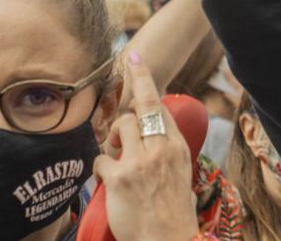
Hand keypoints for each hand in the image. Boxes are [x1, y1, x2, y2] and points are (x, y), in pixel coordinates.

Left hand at [93, 53, 197, 240]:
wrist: (170, 239)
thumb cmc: (173, 210)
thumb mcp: (181, 172)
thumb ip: (167, 148)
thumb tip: (152, 128)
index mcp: (178, 146)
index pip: (159, 104)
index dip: (144, 80)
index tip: (133, 57)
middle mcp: (162, 148)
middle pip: (136, 111)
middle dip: (121, 118)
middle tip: (118, 136)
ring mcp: (141, 162)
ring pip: (119, 127)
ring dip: (112, 141)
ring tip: (118, 161)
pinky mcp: (121, 178)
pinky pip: (100, 158)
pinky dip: (100, 169)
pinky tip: (108, 182)